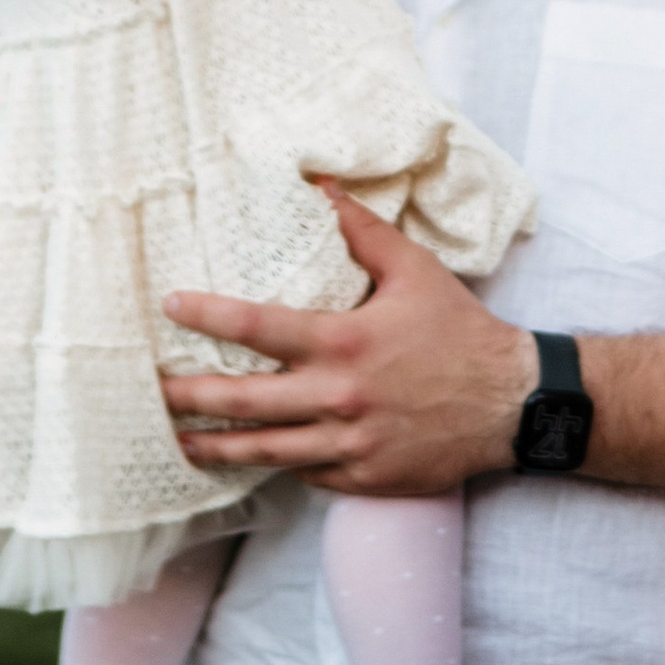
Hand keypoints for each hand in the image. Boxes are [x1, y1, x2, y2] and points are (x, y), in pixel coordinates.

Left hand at [160, 186, 534, 491]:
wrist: (512, 403)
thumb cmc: (461, 332)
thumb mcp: (416, 271)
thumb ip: (362, 231)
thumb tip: (319, 186)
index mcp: (344, 342)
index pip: (256, 328)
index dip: (206, 315)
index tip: (170, 306)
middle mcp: (340, 397)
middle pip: (242, 403)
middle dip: (188, 399)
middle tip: (151, 394)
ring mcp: (350, 445)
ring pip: (264, 451)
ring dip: (215, 447)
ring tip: (180, 442)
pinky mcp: (365, 478)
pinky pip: (307, 474)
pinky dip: (282, 464)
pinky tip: (260, 455)